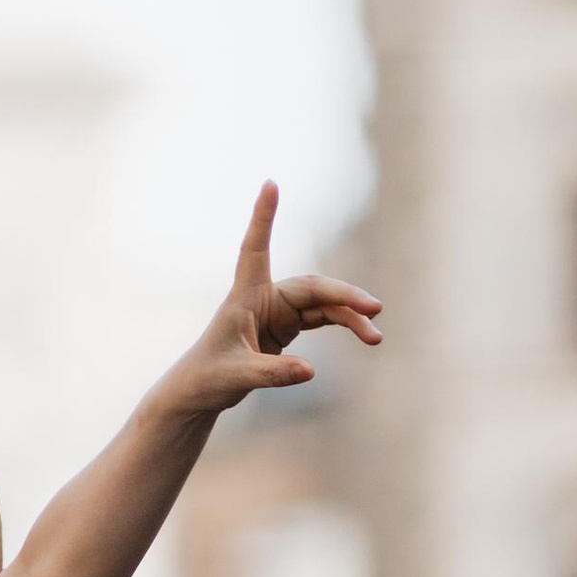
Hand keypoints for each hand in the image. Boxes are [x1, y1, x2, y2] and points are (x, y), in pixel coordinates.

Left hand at [169, 184, 380, 417]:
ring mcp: (278, 311)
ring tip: (376, 337)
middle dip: (346, 296)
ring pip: (324, 304)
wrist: (201, 392)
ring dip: (351, 317)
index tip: (270, 184)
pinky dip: (345, 323)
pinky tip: (366, 334)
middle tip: (375, 309)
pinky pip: (323, 317)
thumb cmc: (209, 378)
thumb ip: (273, 374)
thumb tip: (310, 372)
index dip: (263, 217)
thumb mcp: (238, 378)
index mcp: (245, 296)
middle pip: (312, 286)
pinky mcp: (287, 326)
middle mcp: (264, 298)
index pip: (255, 249)